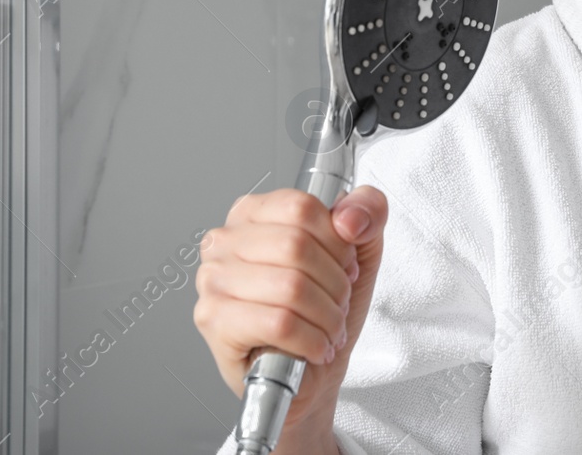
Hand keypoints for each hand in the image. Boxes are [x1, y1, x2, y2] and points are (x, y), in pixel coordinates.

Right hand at [194, 186, 388, 437]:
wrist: (309, 374)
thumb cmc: (320, 309)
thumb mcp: (359, 251)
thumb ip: (367, 212)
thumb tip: (349, 218)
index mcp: (251, 214)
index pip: (301, 207)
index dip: (337, 241)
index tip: (345, 265)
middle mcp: (223, 242)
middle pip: (296, 245)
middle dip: (334, 283)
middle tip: (338, 303)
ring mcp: (213, 281)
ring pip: (290, 287)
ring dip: (326, 316)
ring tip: (329, 328)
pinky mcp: (214, 322)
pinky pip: (278, 323)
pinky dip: (311, 340)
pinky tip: (315, 347)